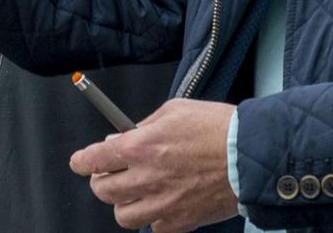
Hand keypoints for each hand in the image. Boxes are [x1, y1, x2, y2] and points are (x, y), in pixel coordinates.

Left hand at [70, 98, 237, 232]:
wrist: (252, 156)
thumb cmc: (218, 129)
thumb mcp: (174, 111)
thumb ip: (144, 126)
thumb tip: (122, 138)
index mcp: (141, 146)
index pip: (93, 159)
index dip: (81, 162)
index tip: (80, 162)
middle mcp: (147, 177)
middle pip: (102, 190)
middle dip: (102, 180)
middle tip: (112, 173)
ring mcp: (164, 203)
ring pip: (124, 215)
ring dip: (125, 203)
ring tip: (137, 191)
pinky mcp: (182, 221)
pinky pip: (154, 229)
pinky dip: (155, 219)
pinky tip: (162, 204)